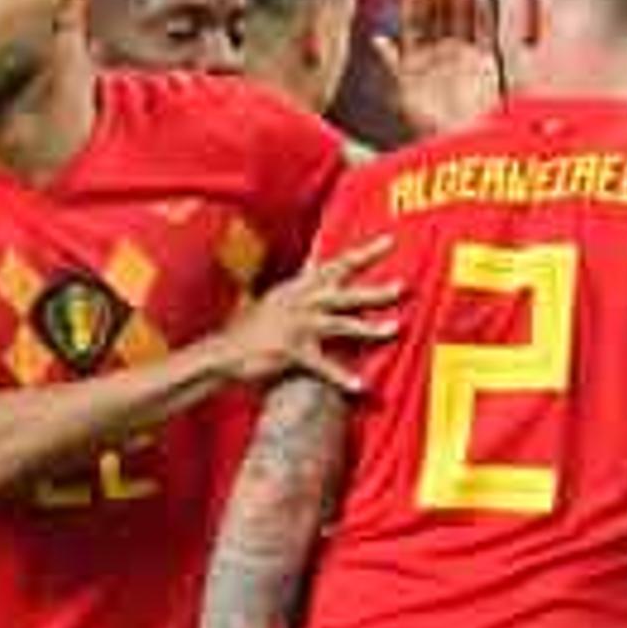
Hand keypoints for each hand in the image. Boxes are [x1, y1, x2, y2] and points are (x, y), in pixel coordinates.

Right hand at [218, 235, 400, 391]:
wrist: (223, 352)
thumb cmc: (253, 328)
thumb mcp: (277, 298)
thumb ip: (301, 283)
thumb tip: (317, 262)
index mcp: (299, 287)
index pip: (336, 264)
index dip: (364, 252)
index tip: (390, 241)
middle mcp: (300, 301)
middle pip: (344, 291)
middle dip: (374, 289)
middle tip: (403, 286)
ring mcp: (296, 326)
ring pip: (339, 323)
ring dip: (368, 327)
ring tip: (394, 328)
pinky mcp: (291, 352)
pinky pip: (323, 365)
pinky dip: (342, 376)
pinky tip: (361, 386)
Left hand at [376, 0, 501, 140]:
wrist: (462, 147)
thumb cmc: (430, 128)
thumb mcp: (404, 96)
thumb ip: (394, 66)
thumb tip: (378, 39)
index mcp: (416, 59)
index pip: (416, 23)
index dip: (416, 2)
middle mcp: (439, 53)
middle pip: (439, 14)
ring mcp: (463, 55)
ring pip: (461, 17)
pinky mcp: (486, 63)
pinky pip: (486, 32)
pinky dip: (485, 13)